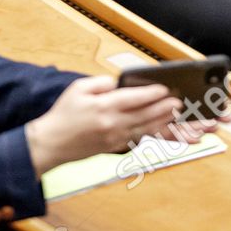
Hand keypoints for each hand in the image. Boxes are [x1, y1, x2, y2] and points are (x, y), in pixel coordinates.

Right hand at [24, 76, 182, 174]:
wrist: (52, 143)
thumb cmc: (64, 114)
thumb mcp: (78, 88)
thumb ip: (100, 83)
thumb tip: (118, 84)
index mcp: (103, 107)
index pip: (133, 99)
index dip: (151, 94)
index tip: (164, 89)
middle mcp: (112, 124)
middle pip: (144, 115)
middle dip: (164, 108)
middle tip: (178, 102)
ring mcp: (115, 138)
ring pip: (145, 129)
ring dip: (163, 122)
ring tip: (176, 115)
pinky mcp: (115, 147)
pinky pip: (138, 139)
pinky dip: (153, 134)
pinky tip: (162, 129)